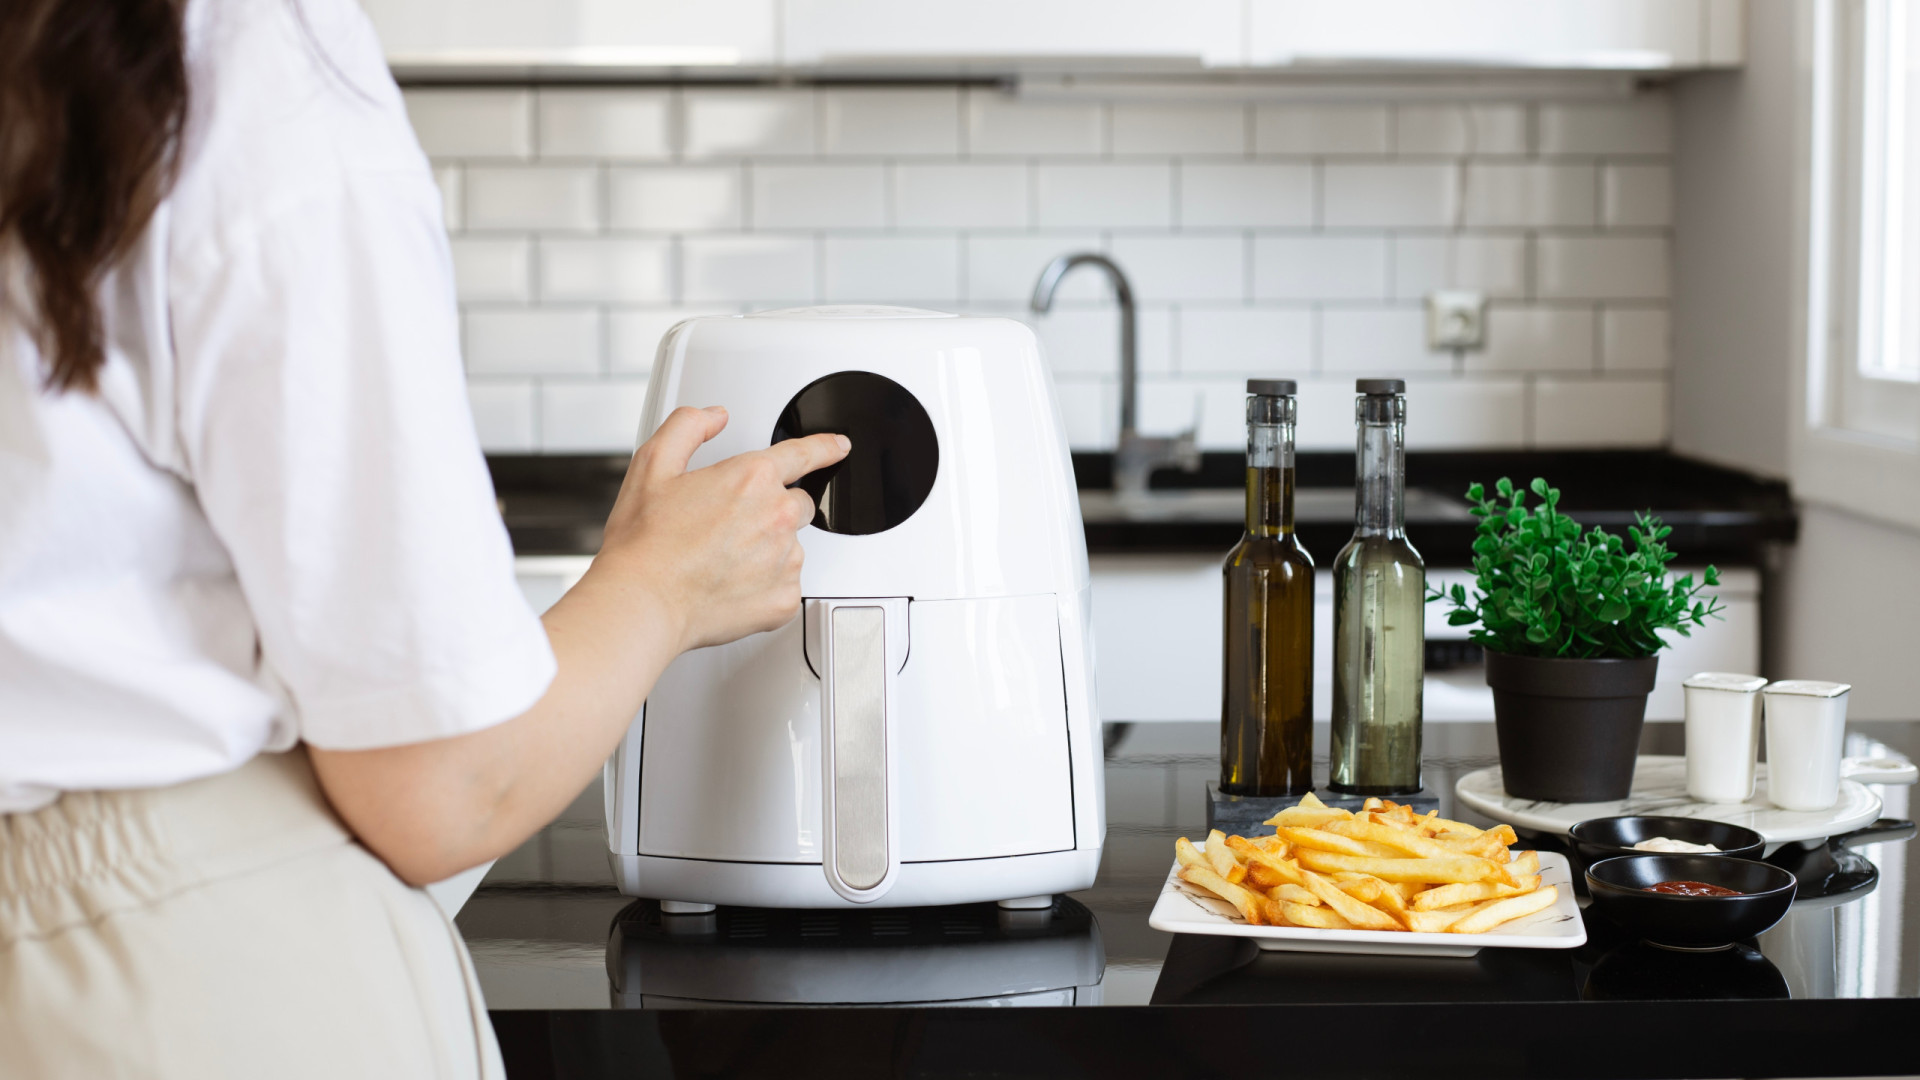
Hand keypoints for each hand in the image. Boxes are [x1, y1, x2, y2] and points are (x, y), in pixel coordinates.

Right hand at [595, 405, 848, 651]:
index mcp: (752, 478)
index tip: (838, 447)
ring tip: (722, 561)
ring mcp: (786, 559)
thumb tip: (715, 417)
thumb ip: (689, 427)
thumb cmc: (646, 542)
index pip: (803, 454)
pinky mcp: (785, 598)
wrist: (644, 602)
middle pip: (798, 504)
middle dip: (771, 511)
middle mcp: (778, 516)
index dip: (824, 447)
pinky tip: (731, 586)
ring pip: (792, 547)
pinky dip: (765, 586)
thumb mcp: (653, 464)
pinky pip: (786, 585)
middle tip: (729, 529)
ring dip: (768, 550)